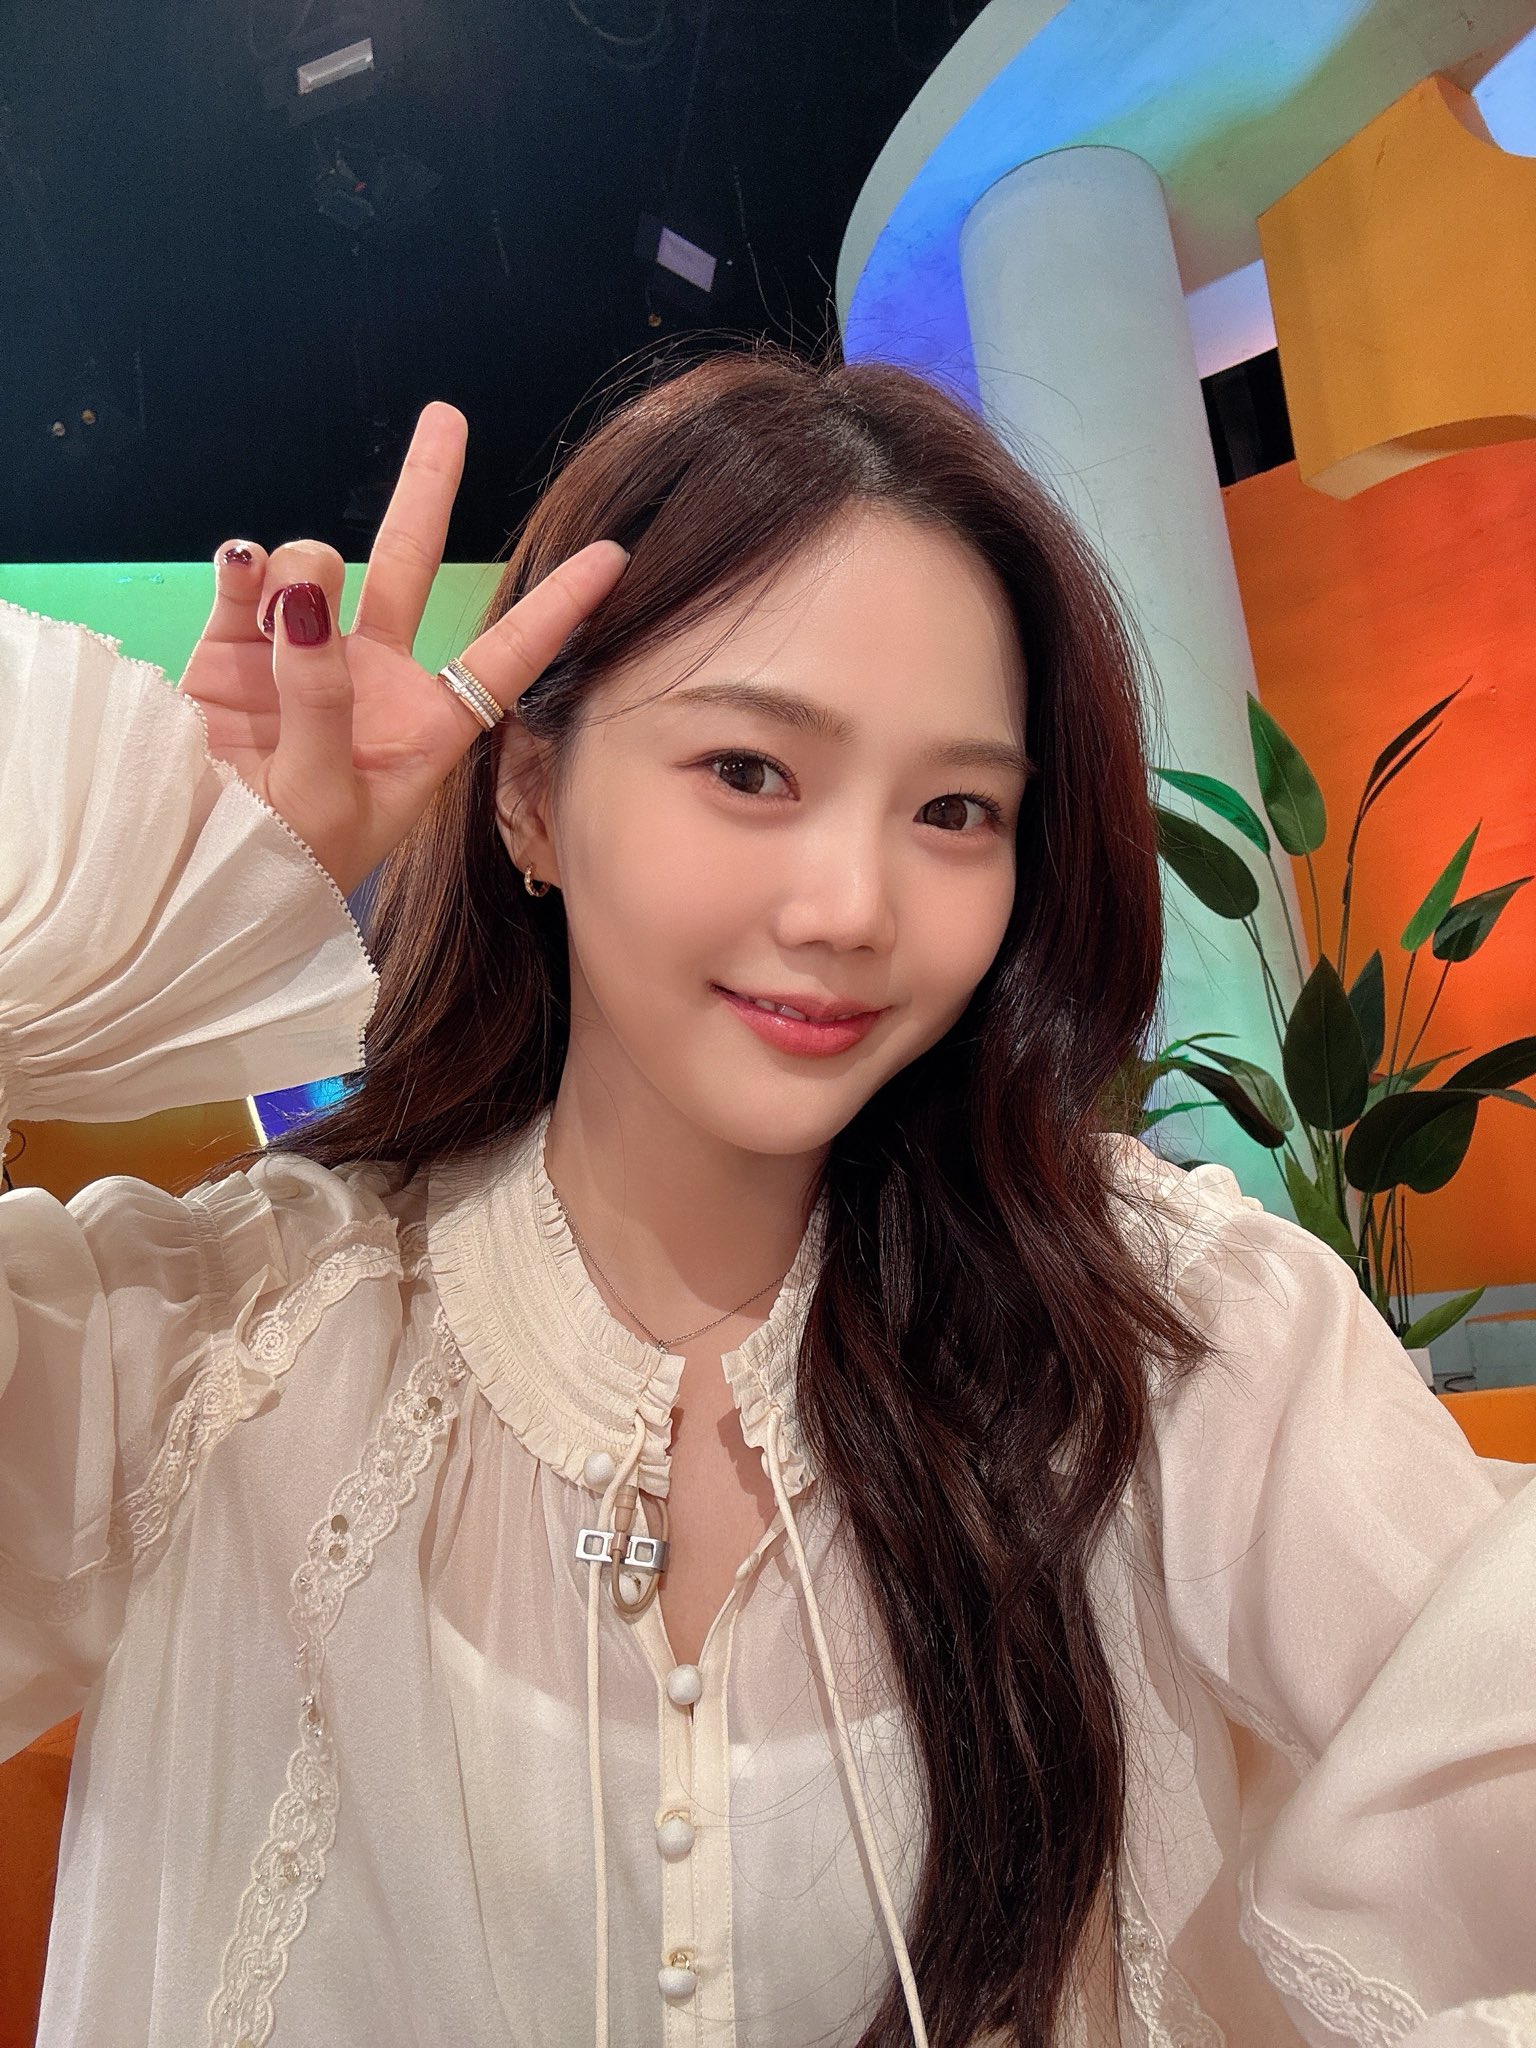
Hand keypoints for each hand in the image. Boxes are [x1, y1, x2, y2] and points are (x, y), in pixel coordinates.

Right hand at [180, 401, 627, 897]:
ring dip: (304, 572)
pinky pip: (246, 579)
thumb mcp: (325, 797)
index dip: (556, 609)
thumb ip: (323, 695)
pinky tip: (244, 570)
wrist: (191, 878)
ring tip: (280, 623)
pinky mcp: (230, 646)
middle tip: (447, 418)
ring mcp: (298, 655)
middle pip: (410, 568)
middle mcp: (369, 679)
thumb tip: (307, 591)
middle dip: (426, 491)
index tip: (614, 557)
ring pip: (316, 567)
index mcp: (423, 727)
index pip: (504, 657)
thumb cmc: (284, 864)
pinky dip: (245, 566)